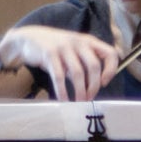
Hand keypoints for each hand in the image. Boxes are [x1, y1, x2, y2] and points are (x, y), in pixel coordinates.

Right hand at [2, 24, 117, 102]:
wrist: (29, 39)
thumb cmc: (55, 49)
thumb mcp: (74, 52)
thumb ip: (84, 65)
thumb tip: (95, 86)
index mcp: (88, 41)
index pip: (109, 53)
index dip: (111, 70)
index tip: (104, 83)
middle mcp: (78, 42)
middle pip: (94, 66)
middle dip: (94, 86)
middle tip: (89, 98)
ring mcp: (64, 47)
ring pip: (78, 73)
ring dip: (80, 91)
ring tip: (79, 102)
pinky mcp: (49, 54)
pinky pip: (59, 77)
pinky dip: (62, 91)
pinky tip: (64, 100)